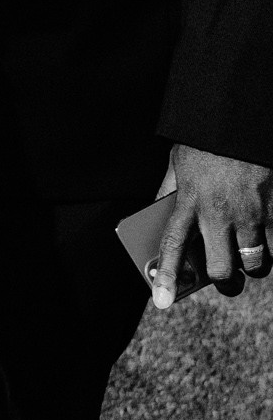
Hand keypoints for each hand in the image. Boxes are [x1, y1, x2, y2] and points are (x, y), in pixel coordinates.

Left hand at [150, 147, 271, 308]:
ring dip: (256, 264)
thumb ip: (170, 191)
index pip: (173, 247)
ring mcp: (253, 212)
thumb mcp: (179, 162)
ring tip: (252, 254)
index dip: (166, 276)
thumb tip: (158, 213)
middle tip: (227, 279)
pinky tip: (270, 237)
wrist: (241, 117)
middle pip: (223, 270)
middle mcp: (220, 212)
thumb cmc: (207, 141)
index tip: (162, 301)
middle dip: (226, 282)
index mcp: (189, 200)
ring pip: (258, 263)